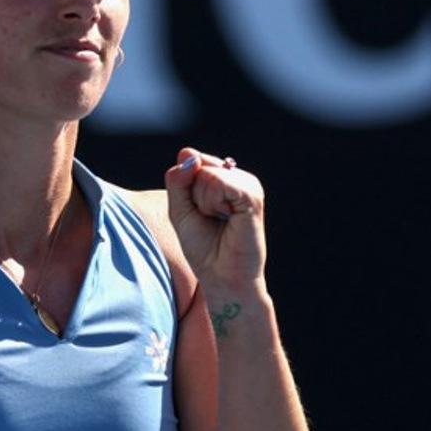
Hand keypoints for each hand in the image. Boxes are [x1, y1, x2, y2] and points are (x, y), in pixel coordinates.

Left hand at [163, 147, 266, 292]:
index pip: (191, 160)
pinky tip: (226, 218)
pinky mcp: (252, 195)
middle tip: (209, 219)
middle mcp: (238, 177)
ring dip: (203, 201)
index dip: (185, 188)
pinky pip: (219, 181)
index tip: (198, 213)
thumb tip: (188, 153)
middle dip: (193, 195)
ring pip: (207, 173)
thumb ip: (178, 180)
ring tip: (220, 220)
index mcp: (224, 178)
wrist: (222, 277)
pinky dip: (212, 203)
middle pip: (197, 164)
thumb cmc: (204, 247)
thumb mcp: (180, 210)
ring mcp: (248, 184)